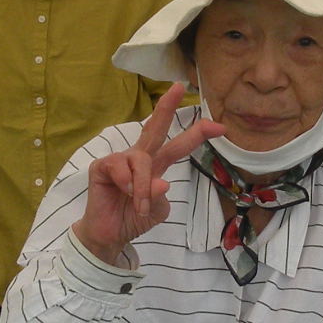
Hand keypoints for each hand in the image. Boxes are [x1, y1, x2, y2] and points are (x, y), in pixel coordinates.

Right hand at [73, 84, 221, 264]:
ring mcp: (120, 160)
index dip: (197, 135)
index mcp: (156, 165)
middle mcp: (139, 158)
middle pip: (155, 128)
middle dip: (167, 107)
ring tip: (139, 205)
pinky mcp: (101, 167)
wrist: (110, 235)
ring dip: (143, 186)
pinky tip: (124, 193)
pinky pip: (119, 167)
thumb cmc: (134, 218)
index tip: (220, 126)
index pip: (178, 146)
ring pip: (141, 160)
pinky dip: (127, 183)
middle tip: (179, 87)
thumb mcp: (157, 210)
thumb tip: (160, 183)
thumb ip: (161, 197)